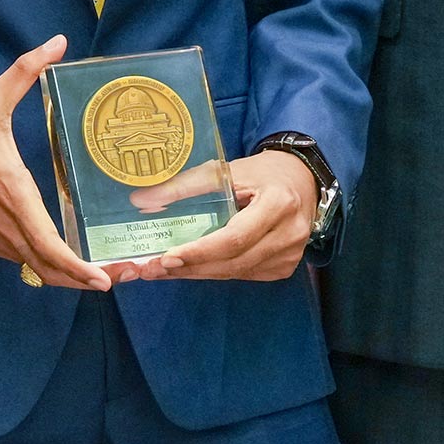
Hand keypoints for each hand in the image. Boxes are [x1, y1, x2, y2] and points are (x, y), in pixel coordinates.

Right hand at [0, 36, 110, 290]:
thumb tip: (58, 41)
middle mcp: (3, 222)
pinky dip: (39, 263)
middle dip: (81, 278)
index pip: (47, 244)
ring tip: (96, 272)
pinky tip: (59, 258)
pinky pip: (14, 257)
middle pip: (46, 266)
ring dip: (62, 273)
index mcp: (11, 192)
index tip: (102, 279)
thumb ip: (26, 71)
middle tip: (116, 278)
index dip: (76, 267)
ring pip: (31, 265)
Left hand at [128, 150, 316, 282]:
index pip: (234, 237)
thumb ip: (186, 185)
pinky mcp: (284, 267)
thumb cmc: (261, 172)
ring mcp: (290, 255)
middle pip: (233, 261)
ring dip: (199, 272)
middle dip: (191, 267)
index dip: (200, 251)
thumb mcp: (226, 170)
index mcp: (278, 203)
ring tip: (164, 269)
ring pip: (236, 272)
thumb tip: (141, 201)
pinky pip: (244, 274)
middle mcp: (288, 234)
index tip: (167, 257)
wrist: (301, 180)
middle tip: (154, 268)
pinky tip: (193, 266)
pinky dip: (216, 271)